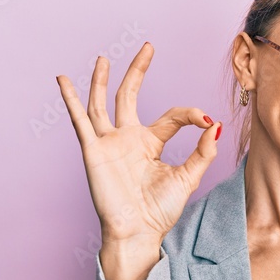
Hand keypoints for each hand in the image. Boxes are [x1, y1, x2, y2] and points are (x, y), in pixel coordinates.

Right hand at [57, 41, 220, 247]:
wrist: (138, 232)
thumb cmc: (160, 211)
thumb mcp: (188, 178)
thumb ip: (202, 152)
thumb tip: (216, 125)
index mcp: (151, 144)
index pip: (172, 117)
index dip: (191, 115)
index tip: (206, 120)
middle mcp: (128, 139)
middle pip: (130, 96)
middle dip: (138, 71)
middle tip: (148, 47)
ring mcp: (109, 143)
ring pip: (102, 103)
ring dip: (101, 80)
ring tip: (103, 58)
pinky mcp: (93, 151)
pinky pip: (80, 121)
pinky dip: (71, 100)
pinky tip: (63, 80)